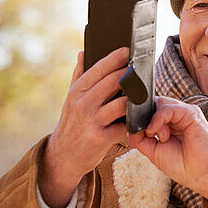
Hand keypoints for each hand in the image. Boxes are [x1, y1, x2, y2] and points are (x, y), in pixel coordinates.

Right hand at [41, 47, 130, 205]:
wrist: (63, 156)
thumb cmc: (72, 124)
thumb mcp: (71, 99)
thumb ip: (78, 75)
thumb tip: (83, 52)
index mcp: (77, 91)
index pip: (98, 68)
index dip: (115, 58)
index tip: (128, 50)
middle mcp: (83, 104)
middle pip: (112, 82)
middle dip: (130, 74)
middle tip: (142, 69)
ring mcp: (92, 121)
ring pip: (121, 103)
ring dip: (135, 99)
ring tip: (145, 94)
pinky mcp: (100, 138)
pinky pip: (124, 126)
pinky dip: (133, 122)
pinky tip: (140, 118)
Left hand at [127, 96, 207, 207]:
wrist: (201, 174)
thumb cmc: (182, 165)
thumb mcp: (153, 151)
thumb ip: (140, 138)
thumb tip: (131, 125)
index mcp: (169, 123)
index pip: (150, 108)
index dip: (140, 115)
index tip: (134, 126)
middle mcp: (177, 116)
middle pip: (153, 103)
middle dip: (145, 117)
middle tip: (147, 134)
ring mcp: (184, 113)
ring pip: (159, 102)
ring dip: (153, 120)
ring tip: (158, 137)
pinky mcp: (191, 113)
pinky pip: (169, 108)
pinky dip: (159, 119)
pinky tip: (160, 134)